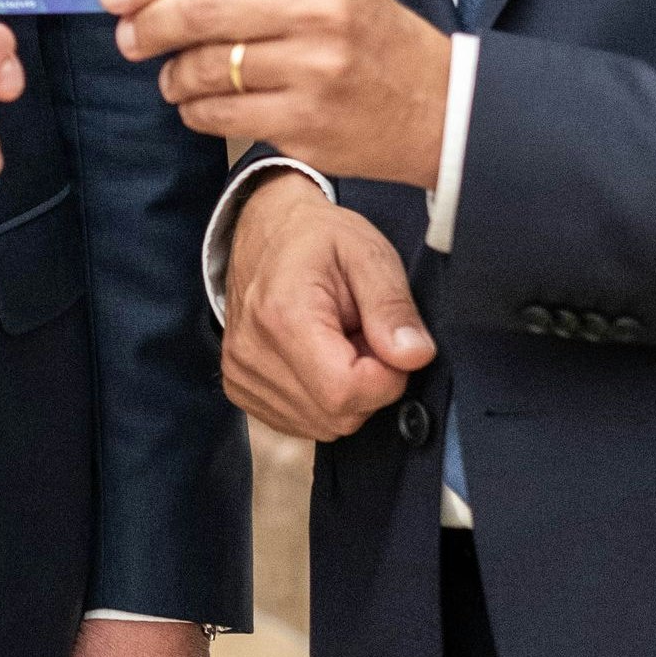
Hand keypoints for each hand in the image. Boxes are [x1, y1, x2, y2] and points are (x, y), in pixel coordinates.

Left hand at [99, 0, 449, 183]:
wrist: (436, 102)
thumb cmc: (363, 31)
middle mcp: (317, 8)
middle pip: (199, 11)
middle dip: (148, 25)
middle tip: (128, 38)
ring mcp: (313, 68)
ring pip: (203, 68)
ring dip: (173, 76)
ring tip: (174, 77)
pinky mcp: (306, 122)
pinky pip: (220, 114)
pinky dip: (195, 111)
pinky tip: (201, 105)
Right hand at [219, 172, 436, 439]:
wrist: (265, 231)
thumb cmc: (318, 238)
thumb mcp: (368, 254)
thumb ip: (392, 306)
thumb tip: (414, 356)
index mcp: (282, 316)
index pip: (346, 391)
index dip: (386, 376)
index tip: (386, 340)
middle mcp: (252, 353)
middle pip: (338, 415)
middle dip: (368, 384)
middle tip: (363, 335)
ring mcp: (241, 375)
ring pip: (324, 425)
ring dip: (346, 393)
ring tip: (339, 342)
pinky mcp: (240, 389)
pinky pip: (302, 422)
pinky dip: (323, 400)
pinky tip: (318, 359)